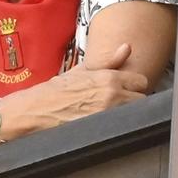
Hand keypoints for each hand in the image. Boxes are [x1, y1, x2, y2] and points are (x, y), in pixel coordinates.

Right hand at [3, 43, 149, 133]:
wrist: (35, 111)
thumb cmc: (56, 91)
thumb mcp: (82, 70)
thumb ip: (109, 61)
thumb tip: (127, 47)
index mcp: (108, 78)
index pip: (141, 82)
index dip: (134, 86)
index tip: (126, 89)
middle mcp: (112, 96)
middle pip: (141, 99)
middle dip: (133, 100)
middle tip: (119, 103)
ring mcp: (108, 115)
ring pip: (133, 115)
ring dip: (126, 114)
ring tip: (111, 114)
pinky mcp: (102, 130)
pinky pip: (122, 128)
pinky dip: (117, 126)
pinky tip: (106, 125)